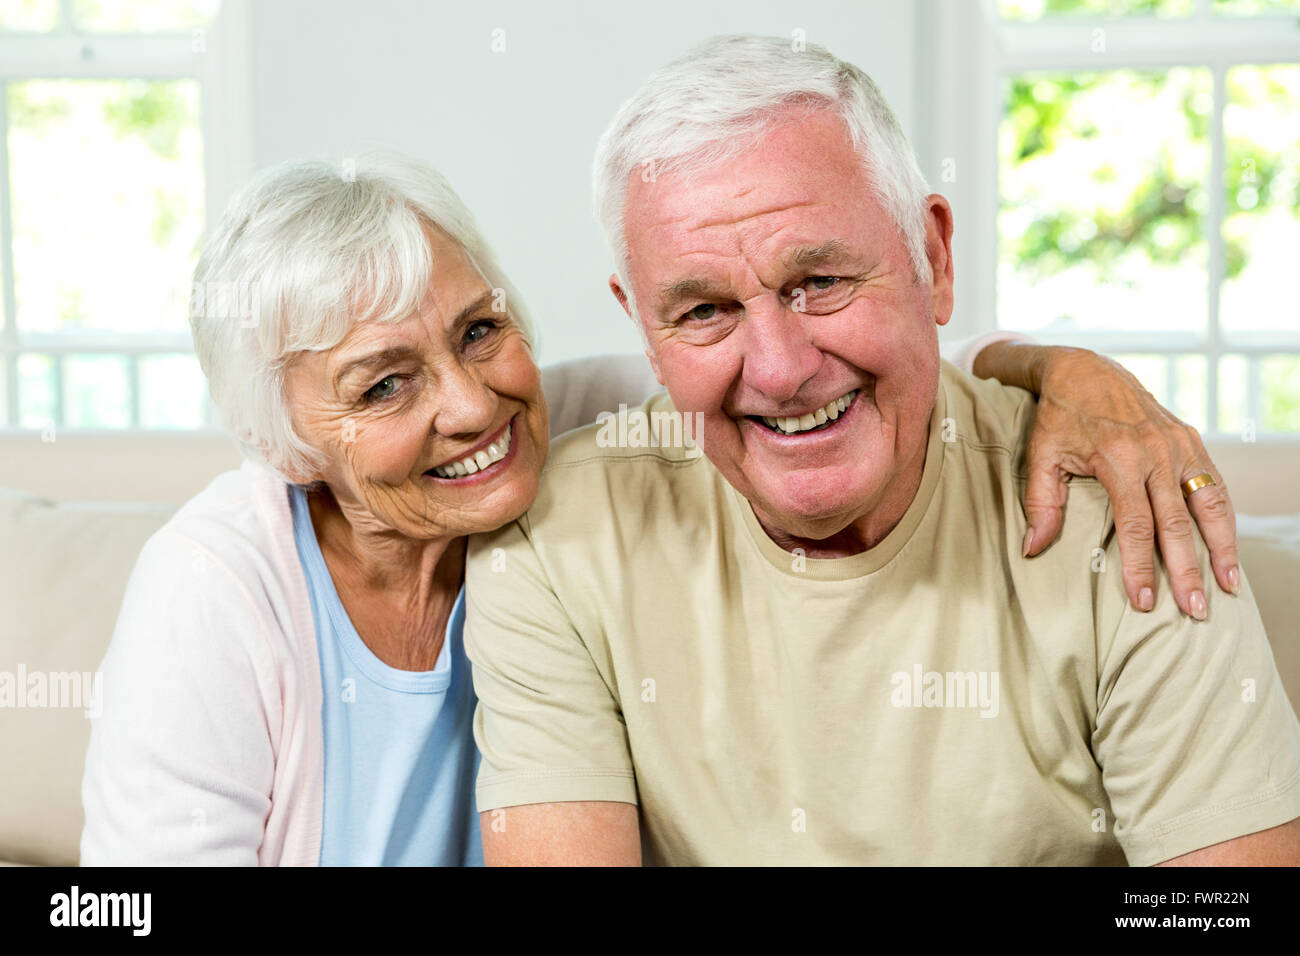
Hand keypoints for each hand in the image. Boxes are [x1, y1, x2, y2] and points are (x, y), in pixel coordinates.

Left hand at [977, 344, 1237, 618]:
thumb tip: (1033, 549)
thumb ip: (1041, 504)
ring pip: (1208, 504)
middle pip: (1177, 523)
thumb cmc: (1059, 418)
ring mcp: (1179, 445)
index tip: (1144, 601)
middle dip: (1187, 570)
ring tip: (1228, 586)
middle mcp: (1156, 452)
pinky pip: (1214, 484)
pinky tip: (1228, 548)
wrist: (1085, 371)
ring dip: (1222, 547)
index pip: (1136, 525)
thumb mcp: (1040, 456)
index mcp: (1119, 458)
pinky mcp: (1191, 440)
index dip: (1141, 566)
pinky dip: (1225, 518)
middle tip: (1194, 611)